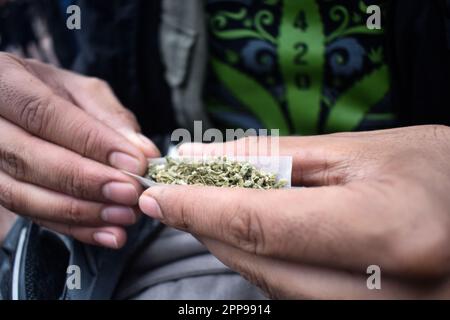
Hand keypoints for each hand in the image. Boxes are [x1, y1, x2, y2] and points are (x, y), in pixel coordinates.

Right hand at [0, 52, 158, 247]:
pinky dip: (72, 228)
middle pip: (30, 160)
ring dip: (80, 211)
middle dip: (87, 181)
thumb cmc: (49, 92)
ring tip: (122, 215)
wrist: (15, 106)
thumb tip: (142, 152)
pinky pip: (31, 216)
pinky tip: (105, 231)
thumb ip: (111, 118)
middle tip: (130, 192)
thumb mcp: (80, 91)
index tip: (133, 162)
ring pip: (24, 196)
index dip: (92, 142)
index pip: (44, 115)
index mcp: (3, 84)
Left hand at [139, 125, 449, 298]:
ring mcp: (384, 318)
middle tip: (182, 199)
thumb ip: (275, 158)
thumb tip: (203, 161)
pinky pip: (299, 299)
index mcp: (390, 232)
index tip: (160, 195)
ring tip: (219, 212)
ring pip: (275, 290)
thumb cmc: (434, 170)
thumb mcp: (358, 152)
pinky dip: (270, 268)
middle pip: (262, 265)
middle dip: (211, 229)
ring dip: (236, 249)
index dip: (199, 208)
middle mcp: (389, 293)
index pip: (262, 223)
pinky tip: (265, 239)